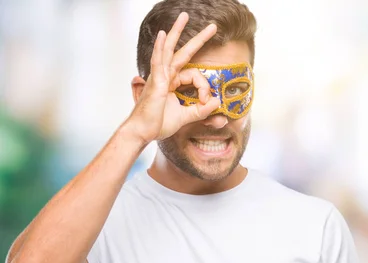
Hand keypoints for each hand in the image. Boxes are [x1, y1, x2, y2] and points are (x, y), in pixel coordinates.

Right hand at [126, 12, 220, 142]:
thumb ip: (201, 110)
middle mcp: (165, 76)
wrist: (142, 132)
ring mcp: (159, 77)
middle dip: (198, 38)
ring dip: (177, 32)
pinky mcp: (155, 83)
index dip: (204, 87)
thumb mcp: (186, 117)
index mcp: (172, 82)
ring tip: (184, 16)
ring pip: (169, 50)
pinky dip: (160, 48)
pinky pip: (158, 62)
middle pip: (183, 52)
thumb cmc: (158, 124)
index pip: (195, 75)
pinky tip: (162, 35)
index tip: (206, 101)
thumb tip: (217, 102)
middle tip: (213, 26)